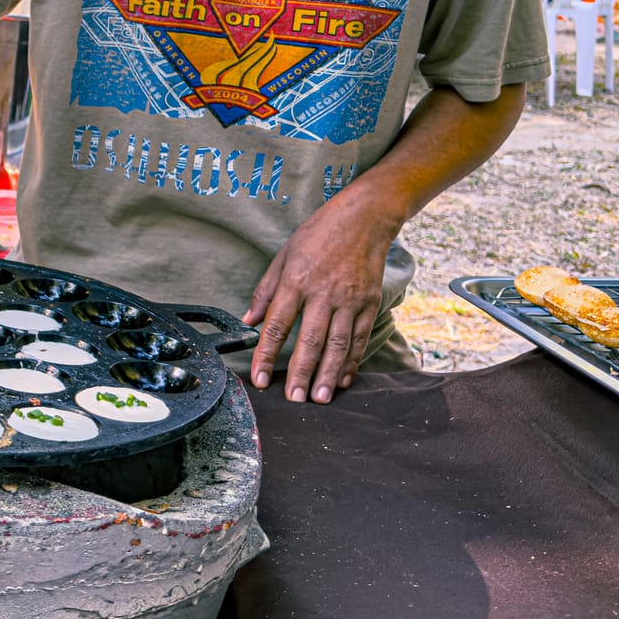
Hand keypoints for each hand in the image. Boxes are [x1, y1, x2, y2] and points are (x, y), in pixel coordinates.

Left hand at [244, 192, 398, 402]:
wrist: (363, 219)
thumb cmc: (317, 235)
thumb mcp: (283, 256)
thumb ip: (265, 291)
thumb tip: (248, 321)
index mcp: (296, 281)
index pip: (277, 325)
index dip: (266, 354)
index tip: (258, 378)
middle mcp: (323, 293)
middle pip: (310, 340)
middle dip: (300, 373)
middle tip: (293, 400)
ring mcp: (350, 300)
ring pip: (338, 344)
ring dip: (328, 374)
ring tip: (319, 398)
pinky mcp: (370, 303)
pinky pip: (360, 338)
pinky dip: (352, 361)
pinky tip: (344, 379)